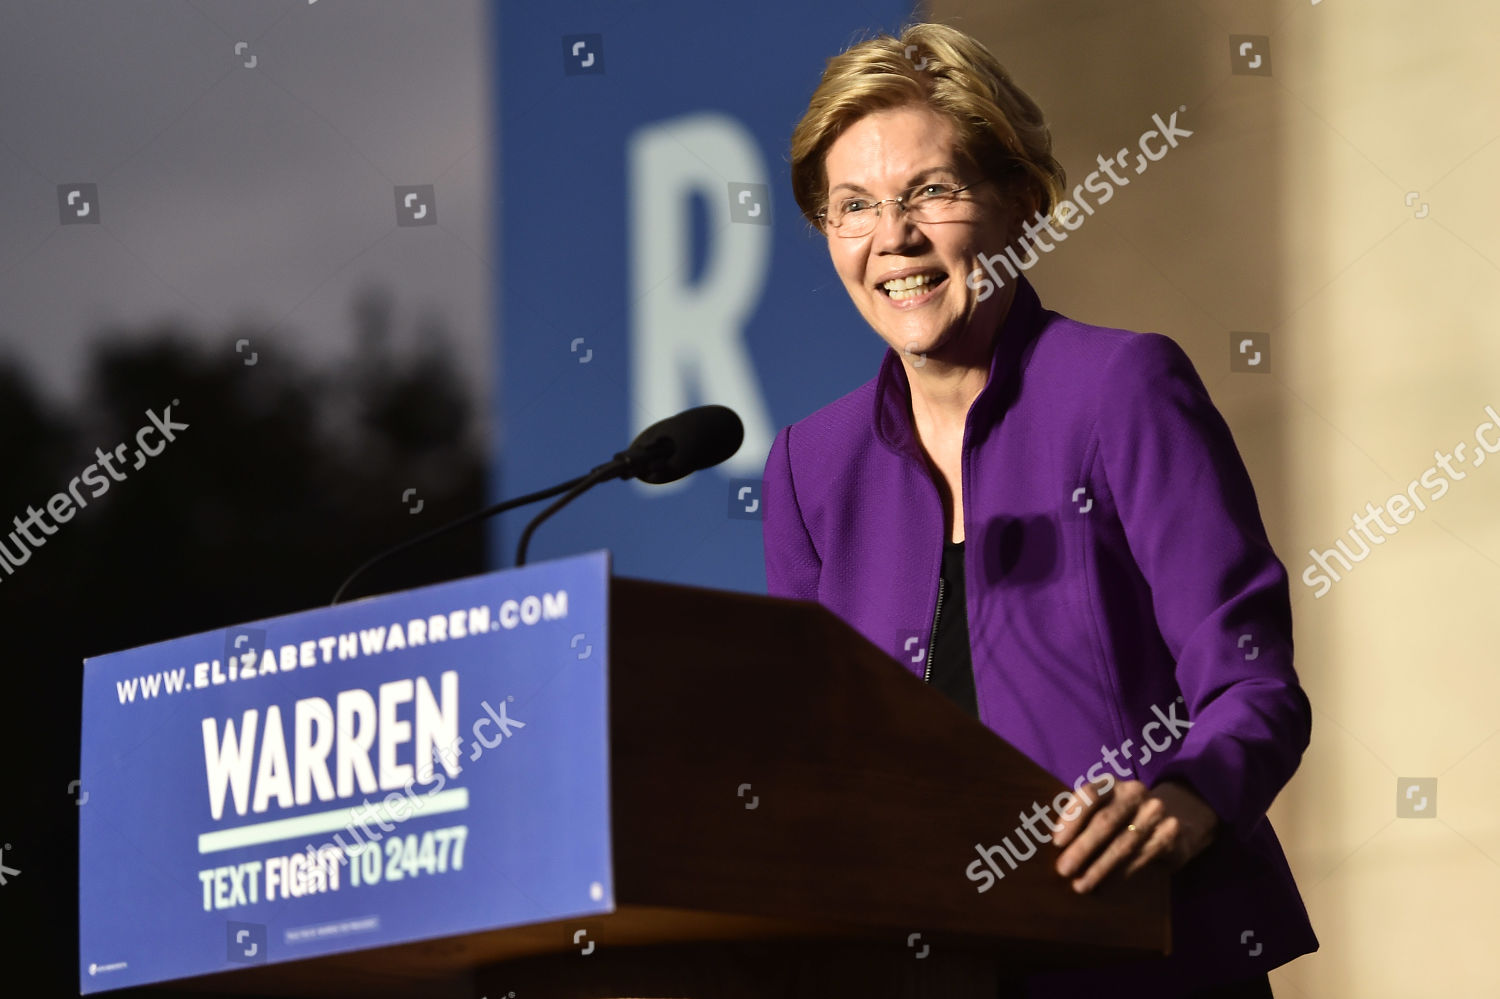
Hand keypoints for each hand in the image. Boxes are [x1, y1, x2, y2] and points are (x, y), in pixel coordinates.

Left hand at [1052, 779, 1218, 892]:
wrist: (1174, 818)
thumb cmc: (1123, 818)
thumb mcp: (1104, 809)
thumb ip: (1081, 819)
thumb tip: (1055, 846)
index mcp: (1111, 783)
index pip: (1089, 795)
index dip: (1071, 818)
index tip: (1056, 842)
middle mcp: (1134, 792)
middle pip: (1105, 821)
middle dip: (1082, 848)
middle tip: (1064, 870)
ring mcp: (1155, 811)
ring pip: (1123, 843)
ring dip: (1099, 867)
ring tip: (1081, 885)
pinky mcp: (1171, 832)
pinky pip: (1143, 856)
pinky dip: (1122, 873)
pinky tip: (1107, 886)